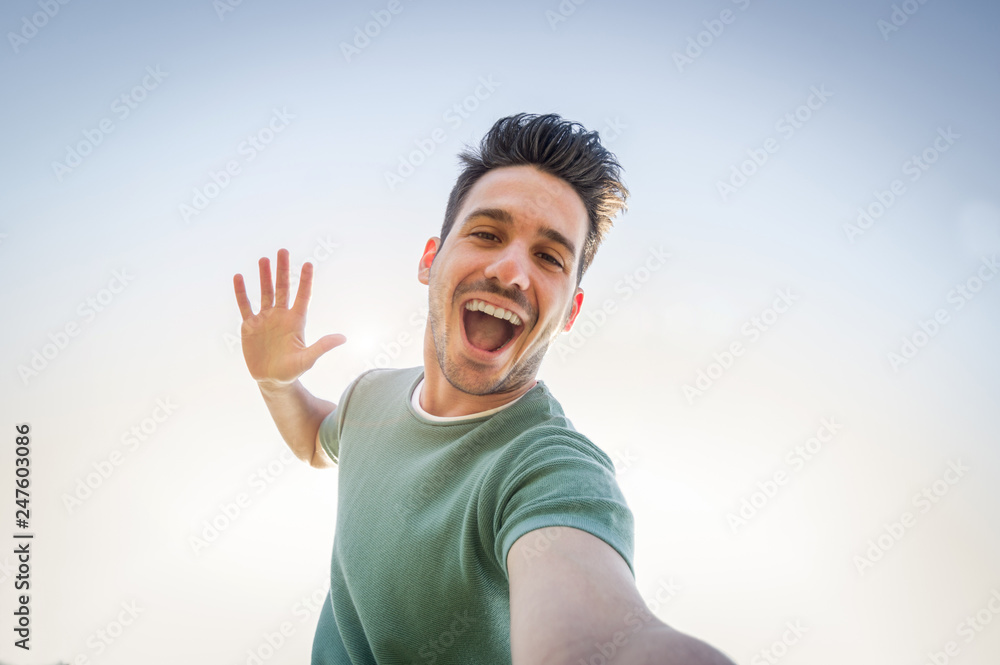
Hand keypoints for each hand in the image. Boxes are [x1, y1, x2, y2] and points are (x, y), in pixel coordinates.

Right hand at [233, 248, 345, 386]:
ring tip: (263, 259)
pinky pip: (245, 305)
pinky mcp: (250, 325)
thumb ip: (322, 347)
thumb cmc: (292, 370)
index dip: (305, 280)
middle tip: (282, 251)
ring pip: (265, 292)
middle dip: (283, 270)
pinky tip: (239, 277)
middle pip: (283, 288)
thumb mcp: (308, 359)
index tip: (308, 263)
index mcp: (296, 321)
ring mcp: (265, 319)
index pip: (302, 296)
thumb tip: (343, 338)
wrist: (271, 380)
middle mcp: (281, 316)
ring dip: (264, 276)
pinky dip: (241, 292)